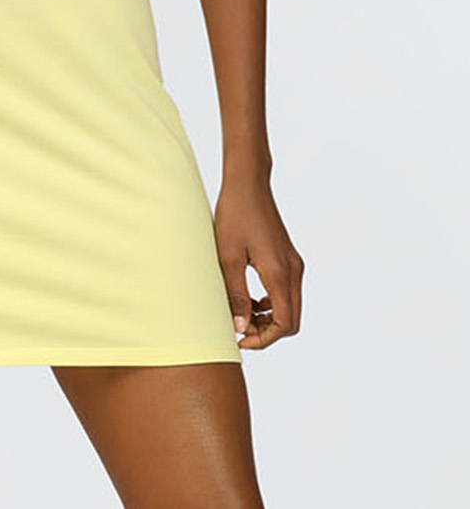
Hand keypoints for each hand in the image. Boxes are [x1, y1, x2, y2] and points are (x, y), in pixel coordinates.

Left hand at [214, 173, 304, 349]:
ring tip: (241, 312)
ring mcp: (293, 263)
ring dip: (269, 317)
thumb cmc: (234, 215)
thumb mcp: (228, 256)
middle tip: (239, 328)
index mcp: (280, 273)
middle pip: (292, 320)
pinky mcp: (288, 257)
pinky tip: (249, 296)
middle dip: (267, 331)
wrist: (247, 183)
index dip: (263, 339)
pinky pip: (286, 292)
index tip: (240, 338)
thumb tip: (239, 328)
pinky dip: (271, 303)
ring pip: (290, 307)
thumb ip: (236, 294)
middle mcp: (293, 270)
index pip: (285, 324)